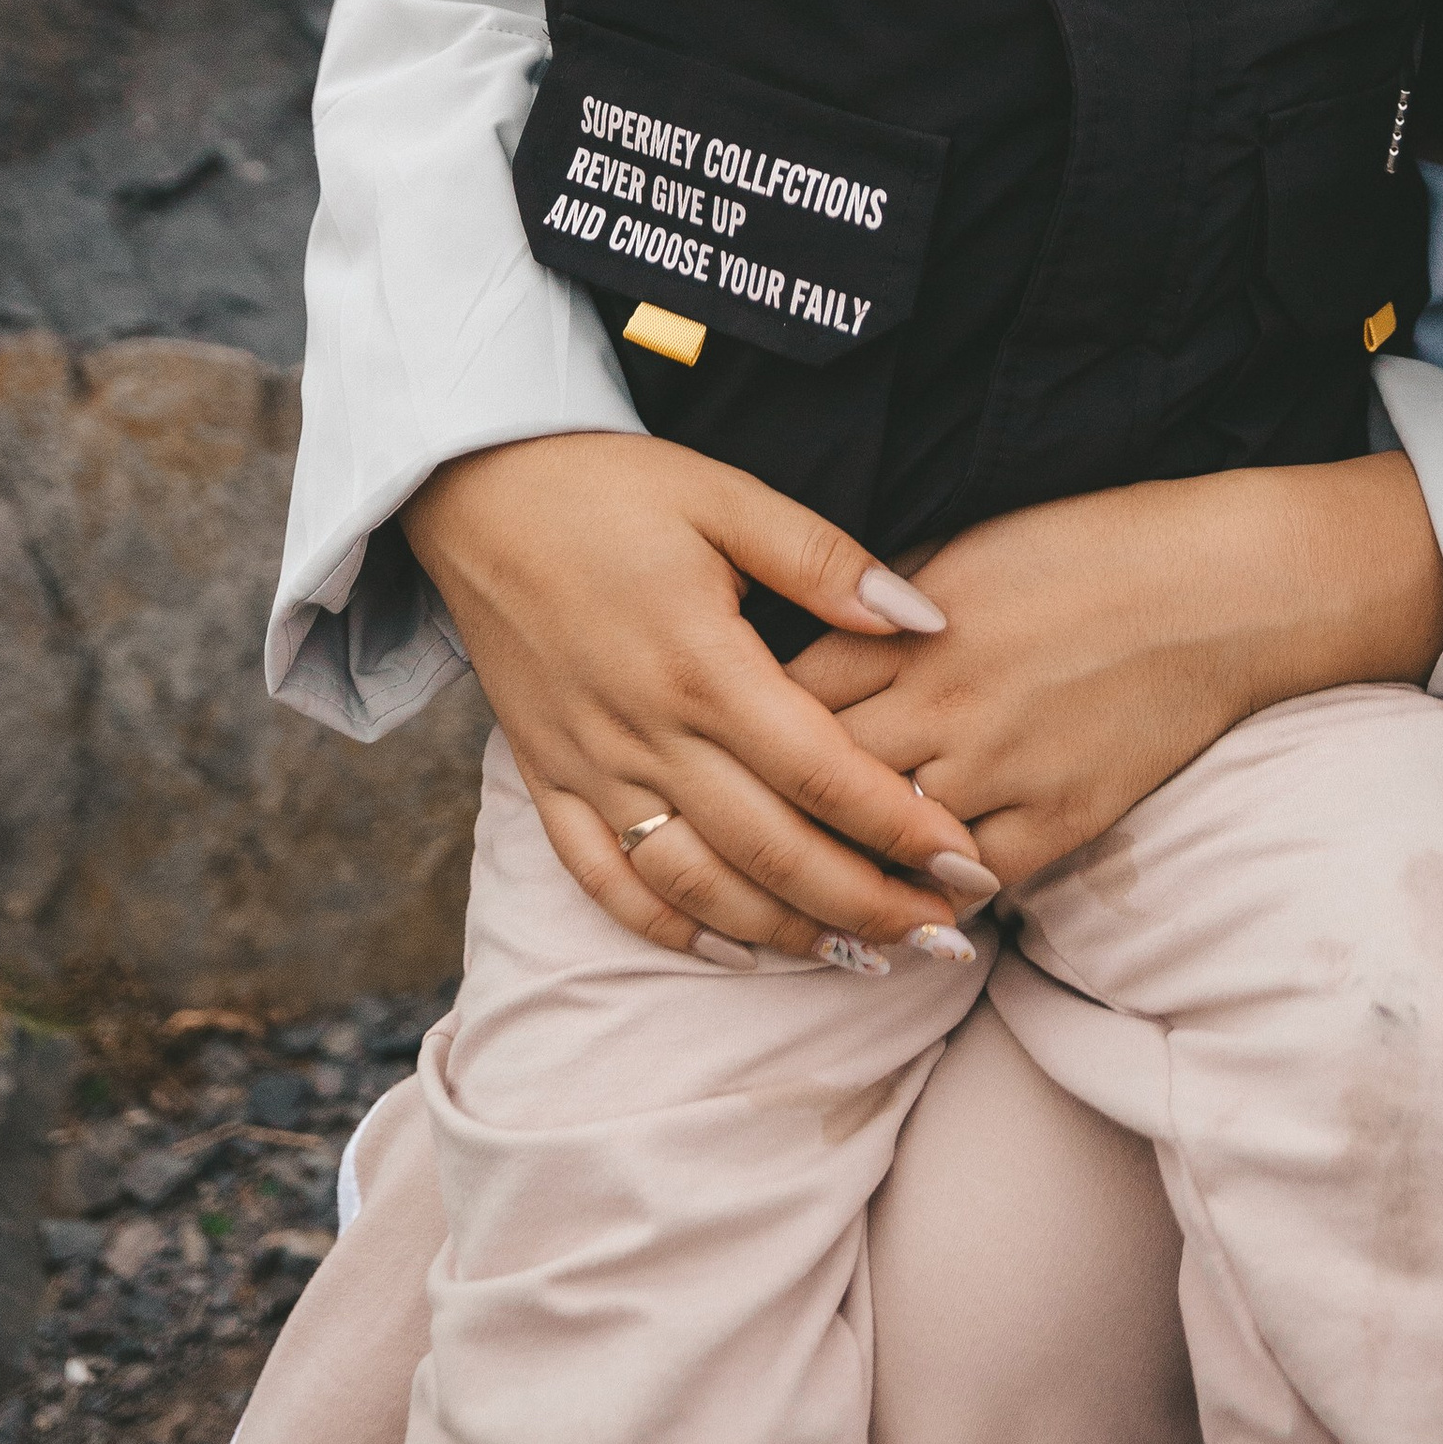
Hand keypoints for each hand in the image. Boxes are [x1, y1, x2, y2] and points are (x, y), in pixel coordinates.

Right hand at [402, 433, 992, 970]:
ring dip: (786, 933)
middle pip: (773, 852)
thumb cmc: (610, 484)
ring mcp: (590, 768)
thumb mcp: (725, 495)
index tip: (969, 866)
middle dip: (867, 906)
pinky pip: (607, 883)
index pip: (823, 774)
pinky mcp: (547, 779)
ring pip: (698, 887)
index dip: (902, 829)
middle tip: (945, 938)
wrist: (473, 489)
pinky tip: (737, 953)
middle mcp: (646, 734)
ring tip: (866, 958)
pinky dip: (673, 931)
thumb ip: (824, 562)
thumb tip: (925, 620)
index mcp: (702, 664)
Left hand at [790, 455, 1442, 884]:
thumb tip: (819, 638)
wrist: (1216, 589)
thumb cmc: (1092, 546)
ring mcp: (1003, 768)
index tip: (725, 744)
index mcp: (914, 629)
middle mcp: (945, 704)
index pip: (791, 697)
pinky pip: (974, 884)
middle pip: (821, 782)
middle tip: (736, 838)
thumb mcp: (967, 545)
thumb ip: (885, 603)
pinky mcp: (1061, 818)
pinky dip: (935, 897)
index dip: (748, 725)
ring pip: (886, 847)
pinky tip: (907, 905)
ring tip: (801, 892)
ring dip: (844, 869)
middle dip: (776, 809)